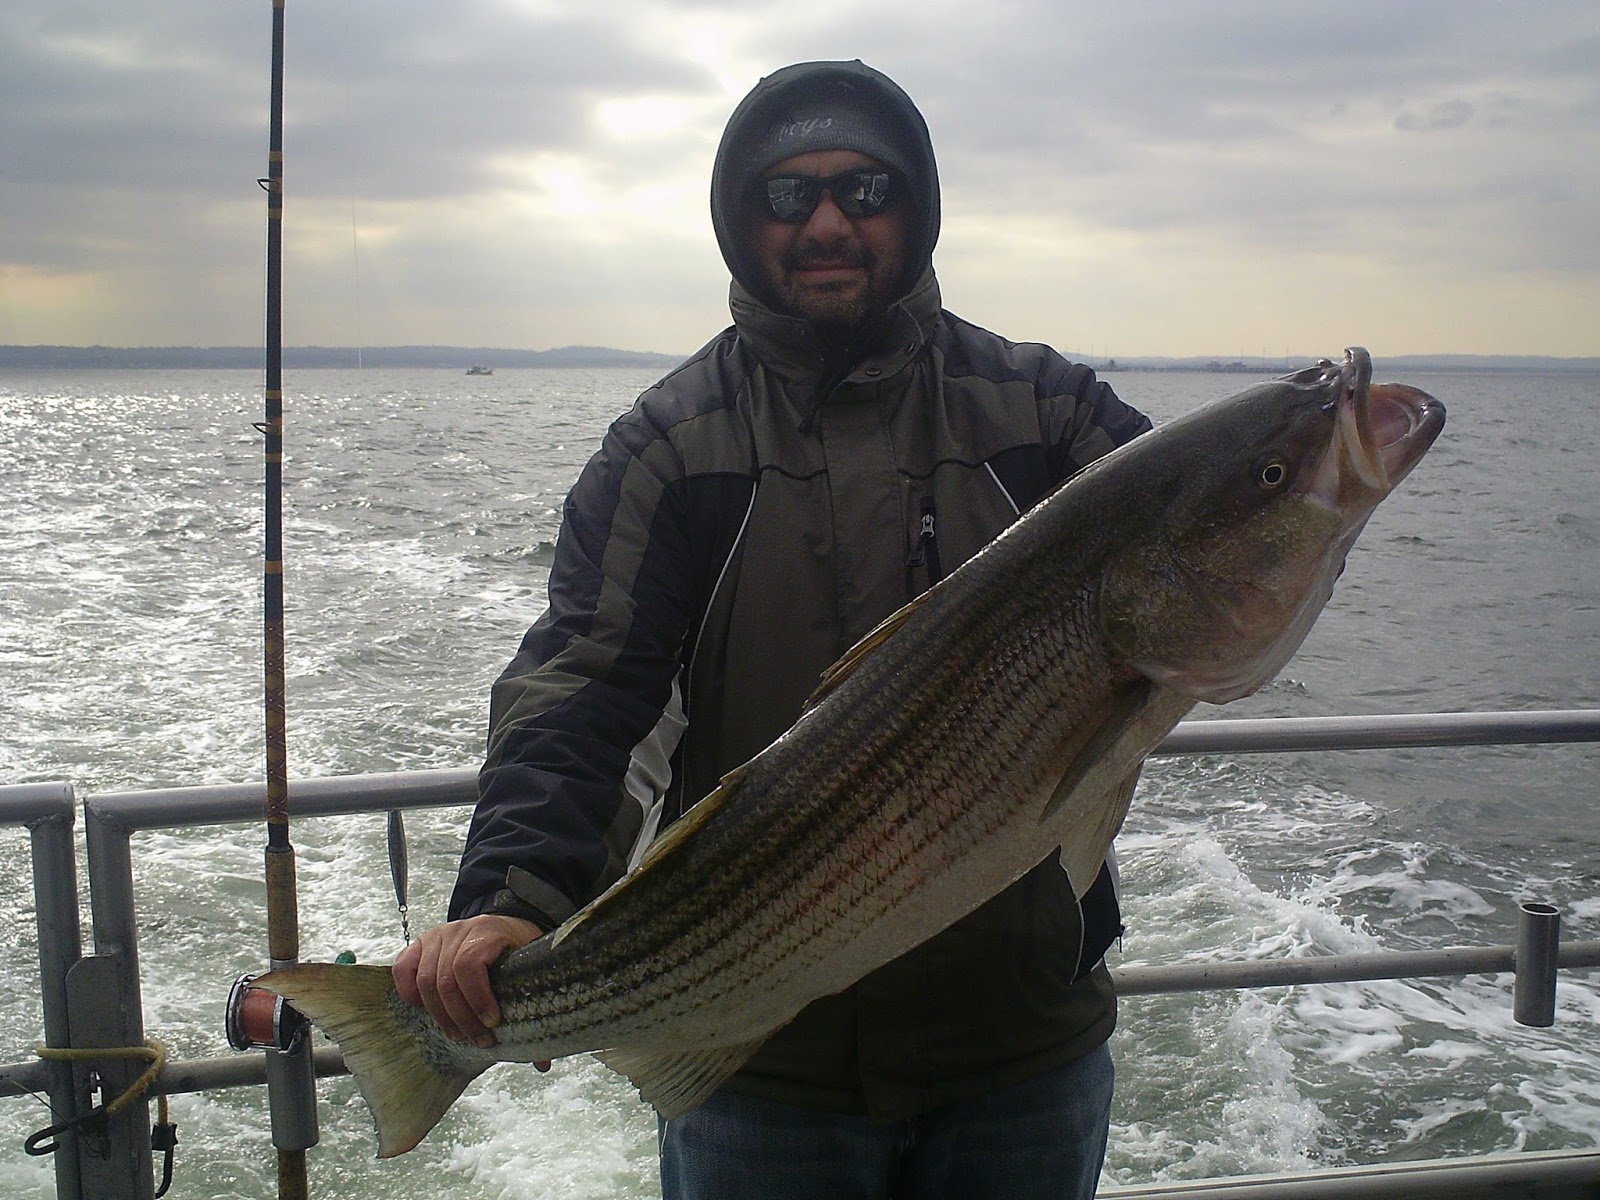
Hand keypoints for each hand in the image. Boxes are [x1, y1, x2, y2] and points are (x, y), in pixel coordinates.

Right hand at [392, 914, 542, 1051]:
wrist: (507, 927)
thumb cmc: (518, 950)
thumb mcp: (531, 968)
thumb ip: (534, 1009)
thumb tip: (541, 1064)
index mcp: (488, 931)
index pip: (469, 964)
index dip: (477, 998)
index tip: (493, 1022)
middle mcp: (459, 929)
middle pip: (446, 978)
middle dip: (462, 1017)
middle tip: (479, 1040)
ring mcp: (437, 935)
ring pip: (425, 979)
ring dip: (441, 1014)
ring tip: (458, 1035)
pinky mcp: (420, 944)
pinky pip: (403, 968)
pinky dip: (409, 992)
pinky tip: (424, 1010)